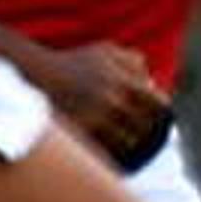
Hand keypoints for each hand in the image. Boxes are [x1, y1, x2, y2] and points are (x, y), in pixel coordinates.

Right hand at [36, 40, 172, 159]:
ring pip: (129, 141)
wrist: (37, 74)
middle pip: (146, 125)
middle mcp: (112, 100)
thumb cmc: (74, 62)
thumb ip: (133, 60)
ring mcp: (98, 118)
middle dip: (148, 127)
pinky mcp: (83, 132)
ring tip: (129, 139)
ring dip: (132, 141)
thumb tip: (152, 83)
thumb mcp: (105, 52)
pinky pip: (109, 148)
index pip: (158, 104)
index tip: (159, 115)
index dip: (163, 112)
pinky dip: (115, 150)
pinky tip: (114, 146)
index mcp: (123, 81)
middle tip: (145, 129)